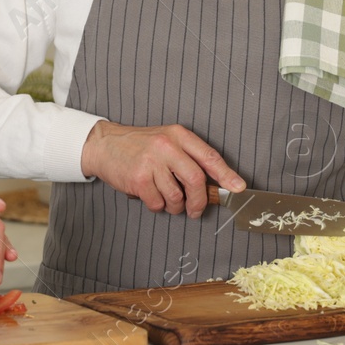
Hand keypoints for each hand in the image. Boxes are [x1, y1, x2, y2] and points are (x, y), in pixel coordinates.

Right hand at [80, 120, 245, 216]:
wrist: (105, 145)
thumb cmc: (140, 146)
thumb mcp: (167, 141)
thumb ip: (189, 158)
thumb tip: (216, 184)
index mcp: (179, 135)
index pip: (209, 156)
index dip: (226, 174)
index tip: (238, 188)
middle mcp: (167, 146)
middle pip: (196, 180)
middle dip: (199, 201)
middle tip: (196, 210)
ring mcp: (152, 162)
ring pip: (176, 196)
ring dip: (175, 206)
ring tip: (166, 198)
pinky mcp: (139, 178)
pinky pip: (158, 203)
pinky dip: (157, 206)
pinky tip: (150, 196)